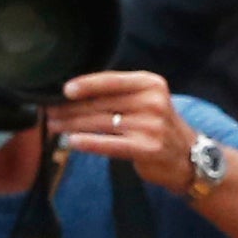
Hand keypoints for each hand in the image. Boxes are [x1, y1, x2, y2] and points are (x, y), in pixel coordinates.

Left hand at [45, 70, 193, 180]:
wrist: (188, 156)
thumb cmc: (158, 126)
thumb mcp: (148, 101)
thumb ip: (120, 94)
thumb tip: (74, 92)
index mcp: (151, 84)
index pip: (112, 81)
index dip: (86, 85)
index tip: (64, 90)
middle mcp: (153, 102)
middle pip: (102, 103)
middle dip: (71, 108)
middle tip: (49, 111)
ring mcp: (151, 125)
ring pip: (101, 123)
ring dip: (72, 125)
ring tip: (53, 126)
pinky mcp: (147, 148)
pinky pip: (110, 144)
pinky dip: (88, 143)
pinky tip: (71, 142)